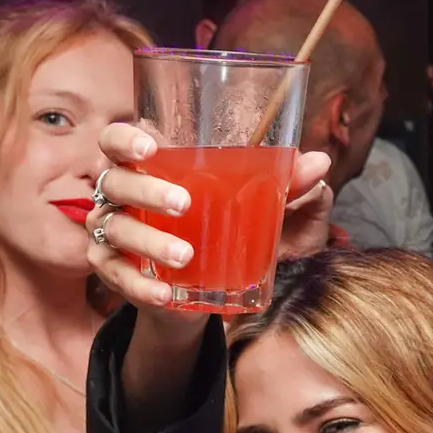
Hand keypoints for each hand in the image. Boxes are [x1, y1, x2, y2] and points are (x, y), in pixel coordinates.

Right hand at [86, 123, 332, 313]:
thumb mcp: (266, 212)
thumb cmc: (231, 234)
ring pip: (113, 228)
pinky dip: (139, 286)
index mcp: (150, 166)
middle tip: (183, 203)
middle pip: (114, 181)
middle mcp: (123, 195)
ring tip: (184, 255)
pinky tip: (165, 293)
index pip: (117, 140)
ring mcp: (113, 234)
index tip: (151, 147)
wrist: (207, 293)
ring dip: (148, 242)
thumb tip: (319, 163)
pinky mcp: (113, 273)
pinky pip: (116, 277)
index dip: (124, 139)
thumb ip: (289, 186)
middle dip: (146, 190)